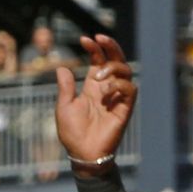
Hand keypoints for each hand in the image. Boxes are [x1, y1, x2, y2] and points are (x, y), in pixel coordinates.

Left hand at [55, 34, 136, 168]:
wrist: (83, 154)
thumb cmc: (73, 134)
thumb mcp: (64, 107)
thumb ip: (66, 87)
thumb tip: (62, 67)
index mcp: (93, 86)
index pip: (99, 60)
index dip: (94, 47)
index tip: (84, 40)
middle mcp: (107, 89)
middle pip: (116, 59)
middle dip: (110, 45)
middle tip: (100, 38)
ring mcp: (117, 98)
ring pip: (125, 70)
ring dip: (112, 68)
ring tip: (98, 78)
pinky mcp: (125, 109)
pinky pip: (130, 89)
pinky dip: (119, 86)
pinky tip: (106, 94)